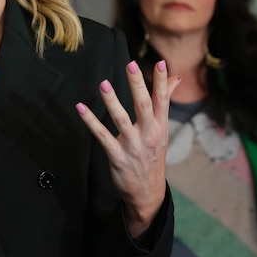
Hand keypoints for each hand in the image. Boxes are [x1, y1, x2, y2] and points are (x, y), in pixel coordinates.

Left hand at [76, 60, 179, 236]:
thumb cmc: (153, 156)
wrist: (148, 193)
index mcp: (160, 127)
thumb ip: (165, 102)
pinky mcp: (117, 157)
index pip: (162, 101)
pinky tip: (81, 107)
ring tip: (103, 84)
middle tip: (131, 66)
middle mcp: (149, 135)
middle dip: (138, 86)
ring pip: (121, 120)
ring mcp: (133, 146)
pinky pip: (102, 136)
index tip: (159, 63)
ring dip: (112, 101)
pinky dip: (91, 121)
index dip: (161, 82)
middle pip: (144, 106)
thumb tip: (175, 78)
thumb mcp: (162, 130)